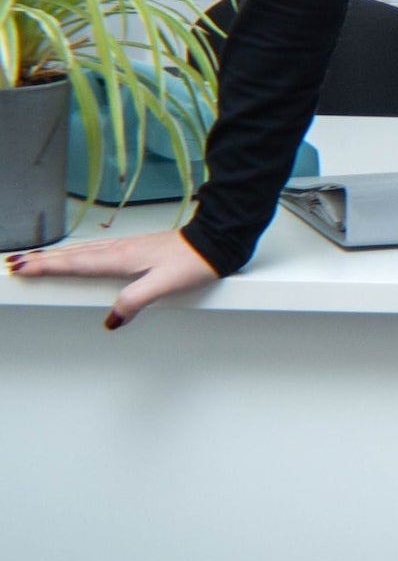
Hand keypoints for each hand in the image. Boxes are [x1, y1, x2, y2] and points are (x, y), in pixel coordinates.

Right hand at [5, 229, 219, 327]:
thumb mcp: (164, 285)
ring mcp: (127, 247)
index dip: (47, 267)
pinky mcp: (136, 249)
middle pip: (73, 255)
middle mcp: (120, 249)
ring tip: (36, 259)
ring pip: (83, 251)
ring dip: (57, 255)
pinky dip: (78, 253)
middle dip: (42, 259)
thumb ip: (135, 301)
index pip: (75, 264)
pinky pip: (97, 250)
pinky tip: (79, 256)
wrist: (215, 240)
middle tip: (15, 262)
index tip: (22, 267)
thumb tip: (110, 320)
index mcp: (122, 257)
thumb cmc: (193, 261)